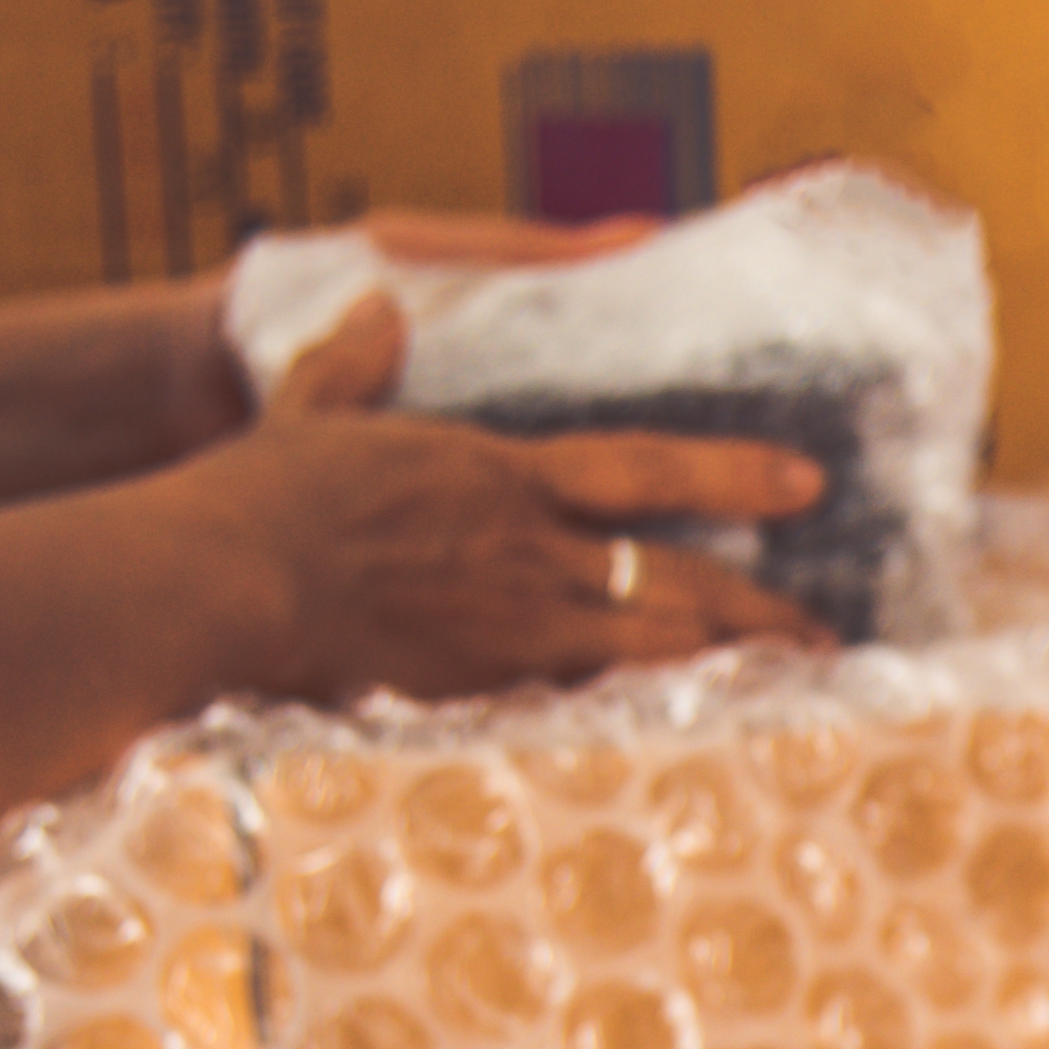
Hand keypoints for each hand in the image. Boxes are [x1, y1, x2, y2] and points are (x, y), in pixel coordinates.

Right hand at [175, 371, 829, 703]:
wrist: (227, 576)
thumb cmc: (254, 500)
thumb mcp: (307, 415)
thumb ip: (353, 364)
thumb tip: (378, 307)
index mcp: (498, 472)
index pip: (648, 467)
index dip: (735, 475)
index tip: (803, 482)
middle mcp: (527, 548)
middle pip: (679, 579)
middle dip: (760, 607)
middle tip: (822, 632)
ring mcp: (512, 625)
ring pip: (656, 648)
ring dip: (729, 668)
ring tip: (792, 689)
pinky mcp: (483, 691)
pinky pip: (594, 708)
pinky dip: (656, 721)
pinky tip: (706, 742)